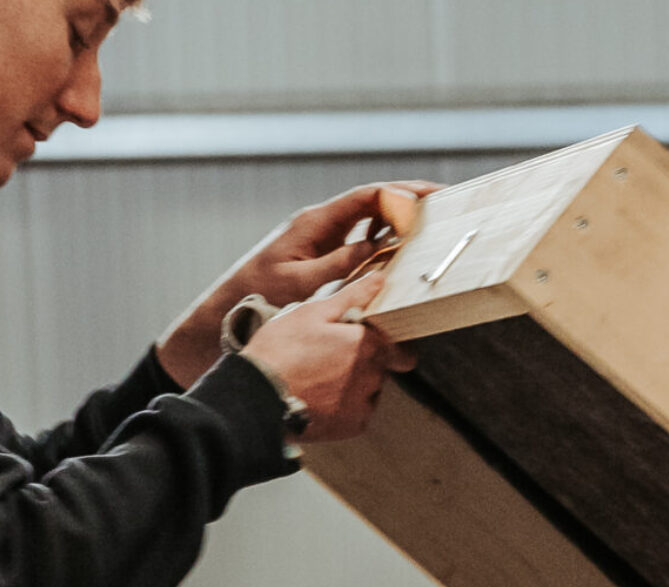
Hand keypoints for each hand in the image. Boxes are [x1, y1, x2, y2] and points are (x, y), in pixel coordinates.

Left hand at [156, 180, 440, 386]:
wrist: (224, 312)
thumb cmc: (255, 297)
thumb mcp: (300, 283)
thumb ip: (339, 264)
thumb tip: (377, 248)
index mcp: (313, 223)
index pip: (366, 196)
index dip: (401, 193)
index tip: (430, 196)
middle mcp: (318, 224)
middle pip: (370, 201)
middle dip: (406, 198)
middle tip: (443, 200)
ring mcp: (319, 238)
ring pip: (366, 219)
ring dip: (396, 218)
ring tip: (429, 223)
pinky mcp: (318, 254)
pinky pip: (356, 241)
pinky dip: (379, 241)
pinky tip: (397, 252)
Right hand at [240, 272, 416, 443]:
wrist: (257, 396)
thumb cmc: (280, 351)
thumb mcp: (313, 313)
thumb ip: (352, 296)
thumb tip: (379, 279)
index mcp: (367, 345)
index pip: (395, 346)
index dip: (378, 342)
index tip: (360, 341)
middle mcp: (372, 377)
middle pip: (380, 368)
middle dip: (362, 362)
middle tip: (328, 358)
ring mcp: (362, 404)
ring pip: (368, 390)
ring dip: (353, 384)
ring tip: (319, 378)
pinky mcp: (351, 427)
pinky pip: (356, 412)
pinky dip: (343, 406)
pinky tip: (319, 396)